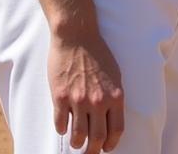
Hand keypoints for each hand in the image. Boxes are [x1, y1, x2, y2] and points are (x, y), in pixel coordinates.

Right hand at [49, 30, 124, 152]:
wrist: (77, 36)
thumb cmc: (97, 53)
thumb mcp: (114, 74)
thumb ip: (113, 97)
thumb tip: (110, 118)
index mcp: (115, 95)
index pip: (116, 130)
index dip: (111, 144)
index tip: (106, 147)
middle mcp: (98, 101)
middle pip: (97, 139)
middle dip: (93, 151)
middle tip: (89, 152)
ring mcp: (79, 100)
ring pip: (78, 137)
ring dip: (77, 143)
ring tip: (76, 141)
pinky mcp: (61, 98)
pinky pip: (60, 125)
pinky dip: (62, 129)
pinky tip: (63, 125)